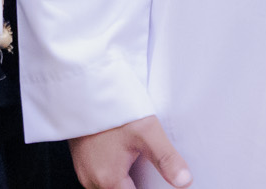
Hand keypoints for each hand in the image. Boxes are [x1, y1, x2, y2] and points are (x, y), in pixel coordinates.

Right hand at [69, 115, 191, 188]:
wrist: (83, 86)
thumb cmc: (110, 107)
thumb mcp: (146, 131)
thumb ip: (166, 159)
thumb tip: (184, 181)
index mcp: (108, 180)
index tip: (156, 183)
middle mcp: (92, 180)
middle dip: (135, 185)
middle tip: (144, 166)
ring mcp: (84, 170)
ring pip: (108, 187)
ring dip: (124, 182)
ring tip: (136, 164)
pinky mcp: (81, 159)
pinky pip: (99, 177)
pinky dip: (113, 174)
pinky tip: (123, 159)